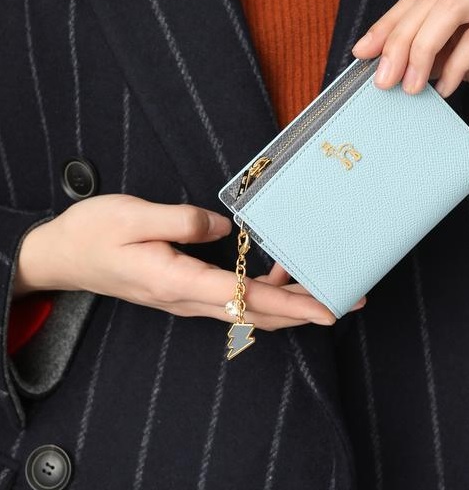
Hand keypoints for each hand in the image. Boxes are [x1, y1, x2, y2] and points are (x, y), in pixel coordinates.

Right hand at [14, 194, 359, 330]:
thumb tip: (225, 227)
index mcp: (177, 281)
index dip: (289, 305)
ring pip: (247, 310)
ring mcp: (186, 298)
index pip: (245, 298)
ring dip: (286, 304)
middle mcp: (187, 298)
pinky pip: (233, 300)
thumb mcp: (133, 216)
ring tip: (320, 289)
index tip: (326, 310)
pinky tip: (276, 276)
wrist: (64, 255)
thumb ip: (181, 221)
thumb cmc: (94, 233)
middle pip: (256, 313)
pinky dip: (261, 293)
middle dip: (302, 310)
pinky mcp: (186, 290)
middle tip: (344, 302)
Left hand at [351, 0, 468, 174]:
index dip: (386, 25)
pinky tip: (448, 87)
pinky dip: (456, 65)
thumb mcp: (456, 50)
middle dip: (398, 43)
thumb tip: (379, 57)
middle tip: (383, 79)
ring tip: (411, 86)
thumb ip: (425, 45)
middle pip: (429, 1)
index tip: (362, 53)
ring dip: (421, 52)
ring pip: (448, 9)